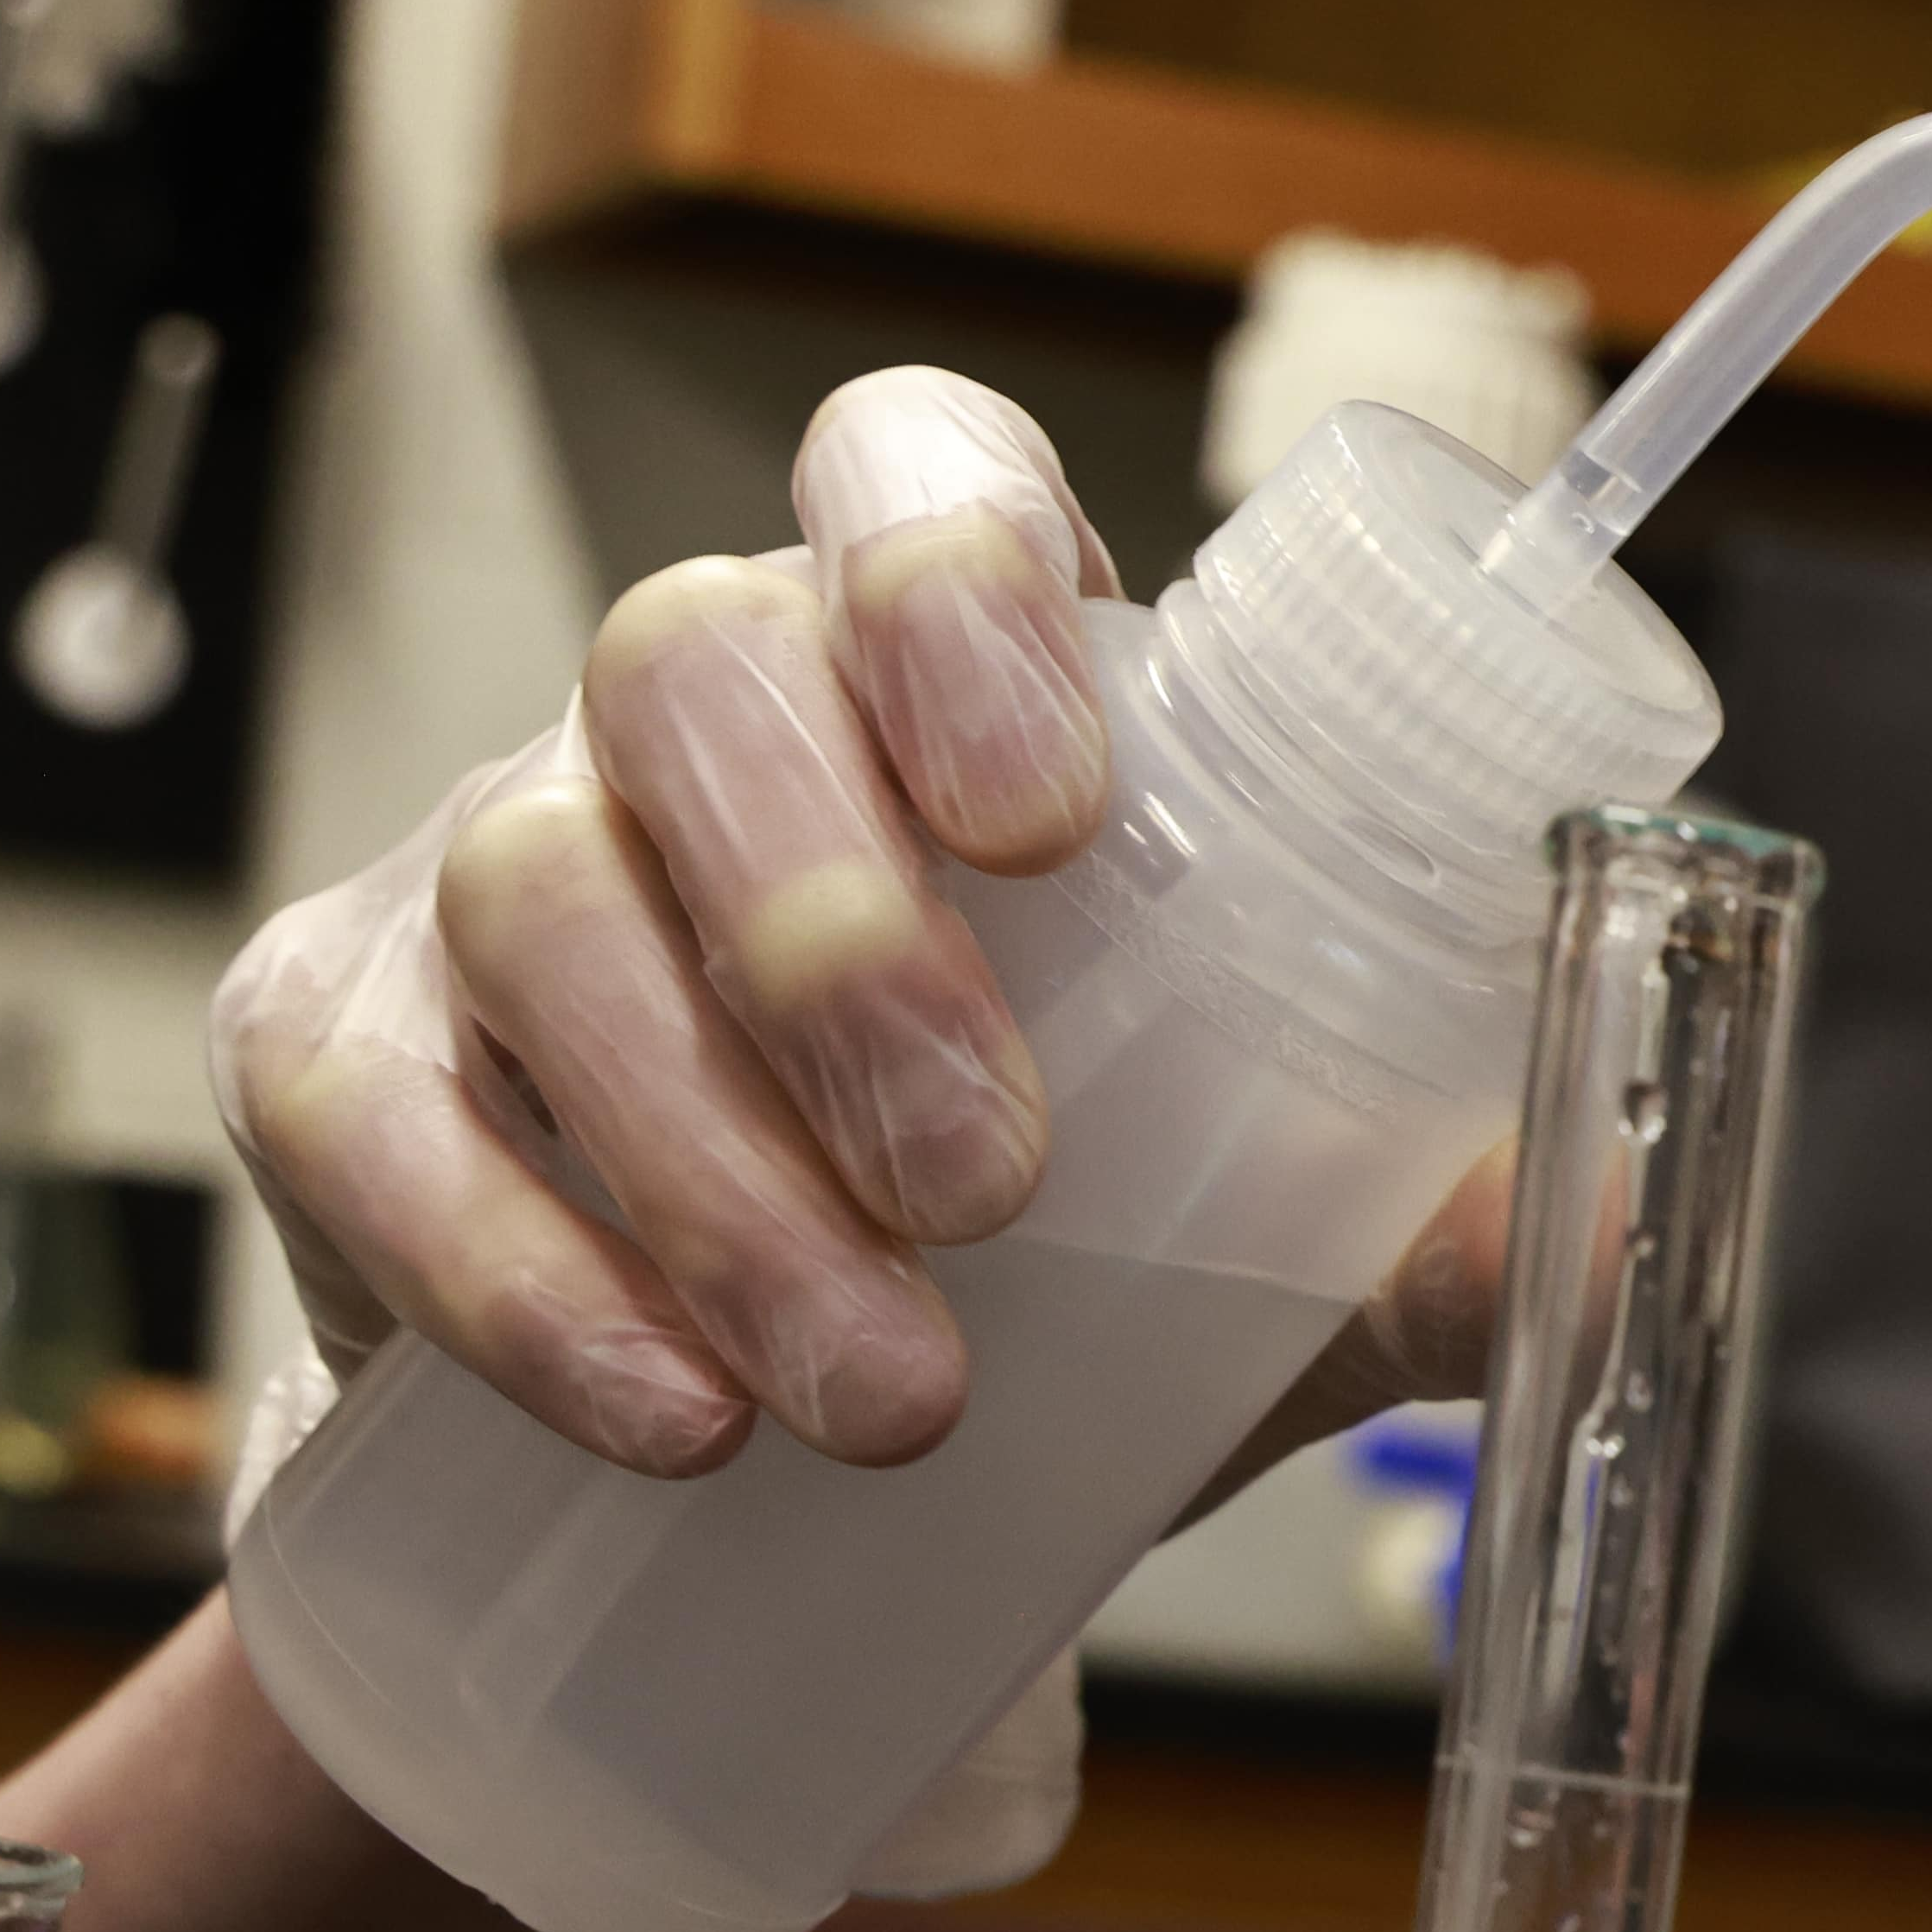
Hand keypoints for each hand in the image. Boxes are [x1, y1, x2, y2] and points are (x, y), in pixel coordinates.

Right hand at [212, 369, 1500, 1484]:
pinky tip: (667, 1413)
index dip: (956, 583)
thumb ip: (1416, 1217)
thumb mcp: (1251, 1225)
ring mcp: (480, 857)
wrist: (787, 1461)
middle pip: (695, 671)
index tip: (1055, 811)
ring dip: (713, 1157)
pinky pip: (370, 1110)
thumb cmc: (1044, 1249)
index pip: (912, 470)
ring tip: (882, 1383)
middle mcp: (690, 712)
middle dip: (841, 930)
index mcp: (937, 670)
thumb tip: (1601, 1221)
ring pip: (536, 897)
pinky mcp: (331, 1050)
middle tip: (992, 1183)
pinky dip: (520, 1273)